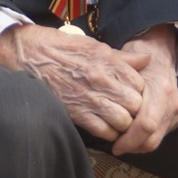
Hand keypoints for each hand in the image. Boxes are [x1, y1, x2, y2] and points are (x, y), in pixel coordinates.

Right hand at [0, 24, 148, 141]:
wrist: (31, 55)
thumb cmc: (63, 48)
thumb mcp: (95, 45)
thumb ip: (122, 57)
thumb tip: (146, 59)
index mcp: (107, 60)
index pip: (139, 83)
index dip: (139, 90)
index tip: (133, 92)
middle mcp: (101, 79)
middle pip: (135, 104)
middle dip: (135, 108)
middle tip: (128, 108)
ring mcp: (88, 97)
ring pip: (122, 120)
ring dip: (123, 122)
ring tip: (119, 119)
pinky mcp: (76, 112)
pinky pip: (103, 130)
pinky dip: (108, 133)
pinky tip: (106, 127)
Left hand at [111, 26, 177, 155]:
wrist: (161, 54)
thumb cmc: (140, 57)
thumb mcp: (126, 62)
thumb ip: (116, 81)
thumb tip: (103, 97)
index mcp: (161, 89)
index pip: (146, 124)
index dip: (129, 139)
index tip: (114, 144)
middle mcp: (172, 103)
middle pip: (151, 139)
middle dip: (131, 146)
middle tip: (115, 146)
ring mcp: (175, 112)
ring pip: (155, 141)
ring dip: (136, 145)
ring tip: (121, 141)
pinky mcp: (174, 119)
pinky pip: (158, 137)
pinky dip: (143, 140)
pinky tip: (131, 135)